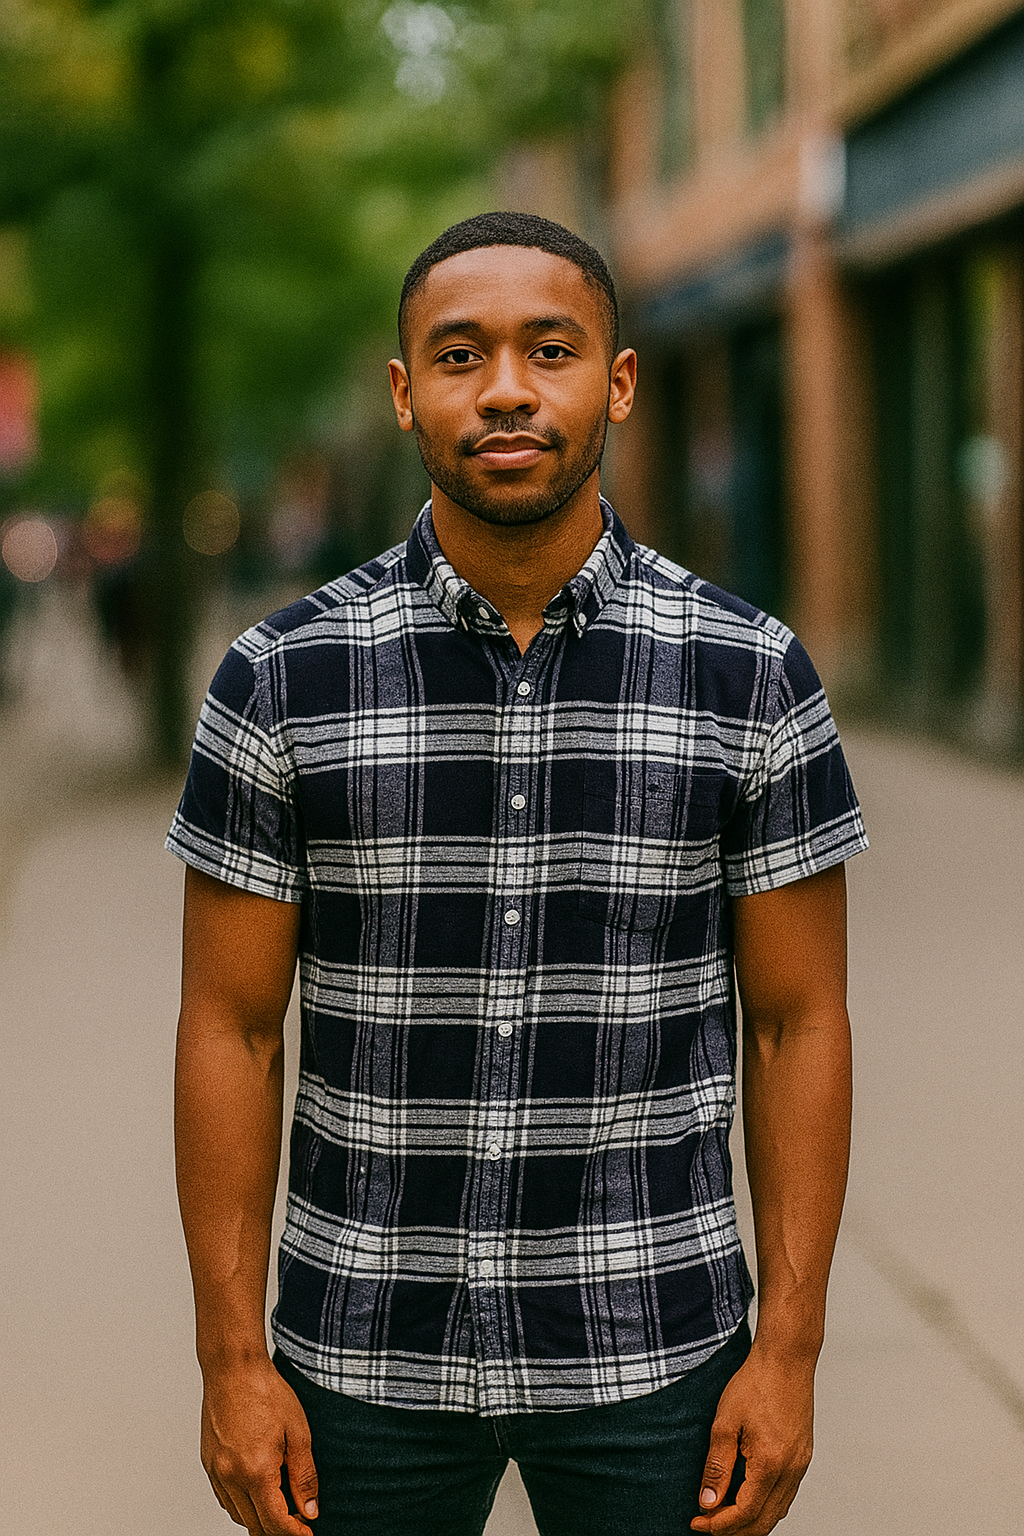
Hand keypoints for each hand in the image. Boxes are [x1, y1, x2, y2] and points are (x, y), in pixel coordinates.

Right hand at [200, 1356, 318, 1535]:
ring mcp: (216, 1471)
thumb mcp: (298, 1432)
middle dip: (277, 1529)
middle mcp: (230, 1476)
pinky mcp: (208, 1463)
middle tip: (298, 1522)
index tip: (307, 1534)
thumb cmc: (266, 1392)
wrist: (233, 1369)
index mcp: (256, 1471)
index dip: (294, 1534)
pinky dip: (241, 1503)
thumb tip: (309, 1510)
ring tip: (280, 1505)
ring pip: (237, 1514)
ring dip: (258, 1517)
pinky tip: (257, 1490)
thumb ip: (304, 1476)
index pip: (275, 1522)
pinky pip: (224, 1498)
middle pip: (254, 1524)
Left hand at [690, 1349, 814, 1533]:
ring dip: (751, 1520)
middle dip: (734, 1530)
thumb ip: (717, 1466)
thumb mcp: (725, 1422)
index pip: (745, 1513)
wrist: (787, 1359)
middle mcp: (791, 1470)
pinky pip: (785, 1495)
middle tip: (707, 1524)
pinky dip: (765, 1505)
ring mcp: (800, 1465)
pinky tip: (747, 1496)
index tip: (698, 1523)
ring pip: (777, 1511)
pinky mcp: (803, 1457)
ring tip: (722, 1514)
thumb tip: (708, 1502)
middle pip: (764, 1522)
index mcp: (771, 1464)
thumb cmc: (755, 1383)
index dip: (719, 1526)